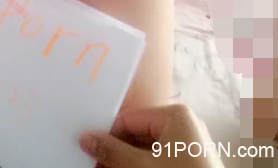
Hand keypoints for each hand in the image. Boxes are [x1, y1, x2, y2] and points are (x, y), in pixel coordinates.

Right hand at [79, 104, 224, 166]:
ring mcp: (189, 145)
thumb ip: (111, 151)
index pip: (128, 119)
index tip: (90, 152)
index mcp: (175, 115)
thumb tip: (86, 138)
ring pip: (147, 149)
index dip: (107, 136)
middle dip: (117, 152)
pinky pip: (159, 159)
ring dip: (127, 161)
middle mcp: (184, 125)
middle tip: (96, 165)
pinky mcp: (191, 163)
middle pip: (137, 134)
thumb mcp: (140, 167)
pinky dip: (142, 167)